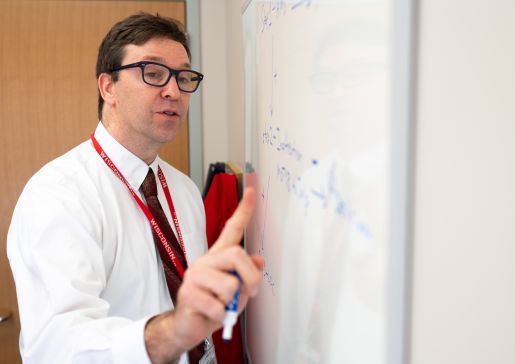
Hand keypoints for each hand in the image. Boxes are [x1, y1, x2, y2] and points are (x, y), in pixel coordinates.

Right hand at [145, 187, 263, 363]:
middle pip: (237, 254)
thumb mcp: (237, 290)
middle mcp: (206, 261)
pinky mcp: (187, 293)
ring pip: (229, 283)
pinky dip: (220, 315)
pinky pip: (217, 305)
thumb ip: (247, 274)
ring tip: (222, 305)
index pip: (232, 228)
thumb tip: (259, 260)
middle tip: (250, 292)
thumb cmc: (213, 306)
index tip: (252, 191)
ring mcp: (195, 275)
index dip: (244, 211)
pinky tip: (210, 314)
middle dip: (251, 277)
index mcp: (219, 257)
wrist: (188, 326)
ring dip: (232, 300)